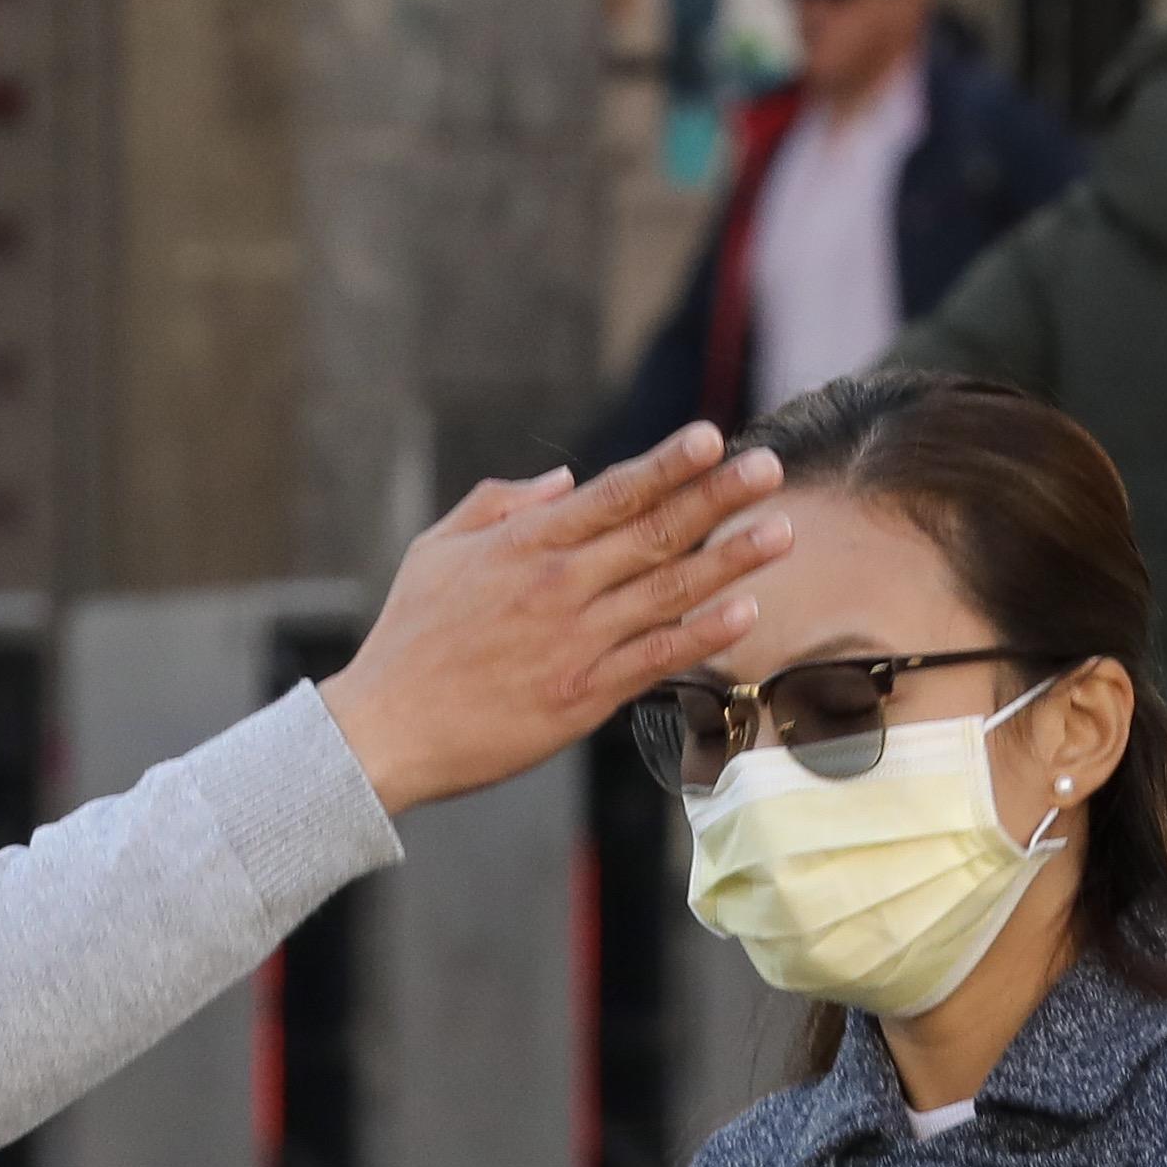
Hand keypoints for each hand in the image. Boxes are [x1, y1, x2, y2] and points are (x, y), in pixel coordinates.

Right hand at [317, 426, 793, 811]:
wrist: (385, 729)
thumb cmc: (409, 638)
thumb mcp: (437, 549)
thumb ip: (499, 505)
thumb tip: (564, 480)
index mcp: (524, 544)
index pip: (612, 493)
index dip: (667, 464)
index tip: (713, 437)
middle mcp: (558, 584)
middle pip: (653, 531)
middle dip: (717, 496)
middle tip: (769, 468)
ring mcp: (575, 640)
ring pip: (667, 591)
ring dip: (730, 559)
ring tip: (781, 531)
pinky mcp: (584, 695)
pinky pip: (655, 657)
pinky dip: (702, 634)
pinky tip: (745, 612)